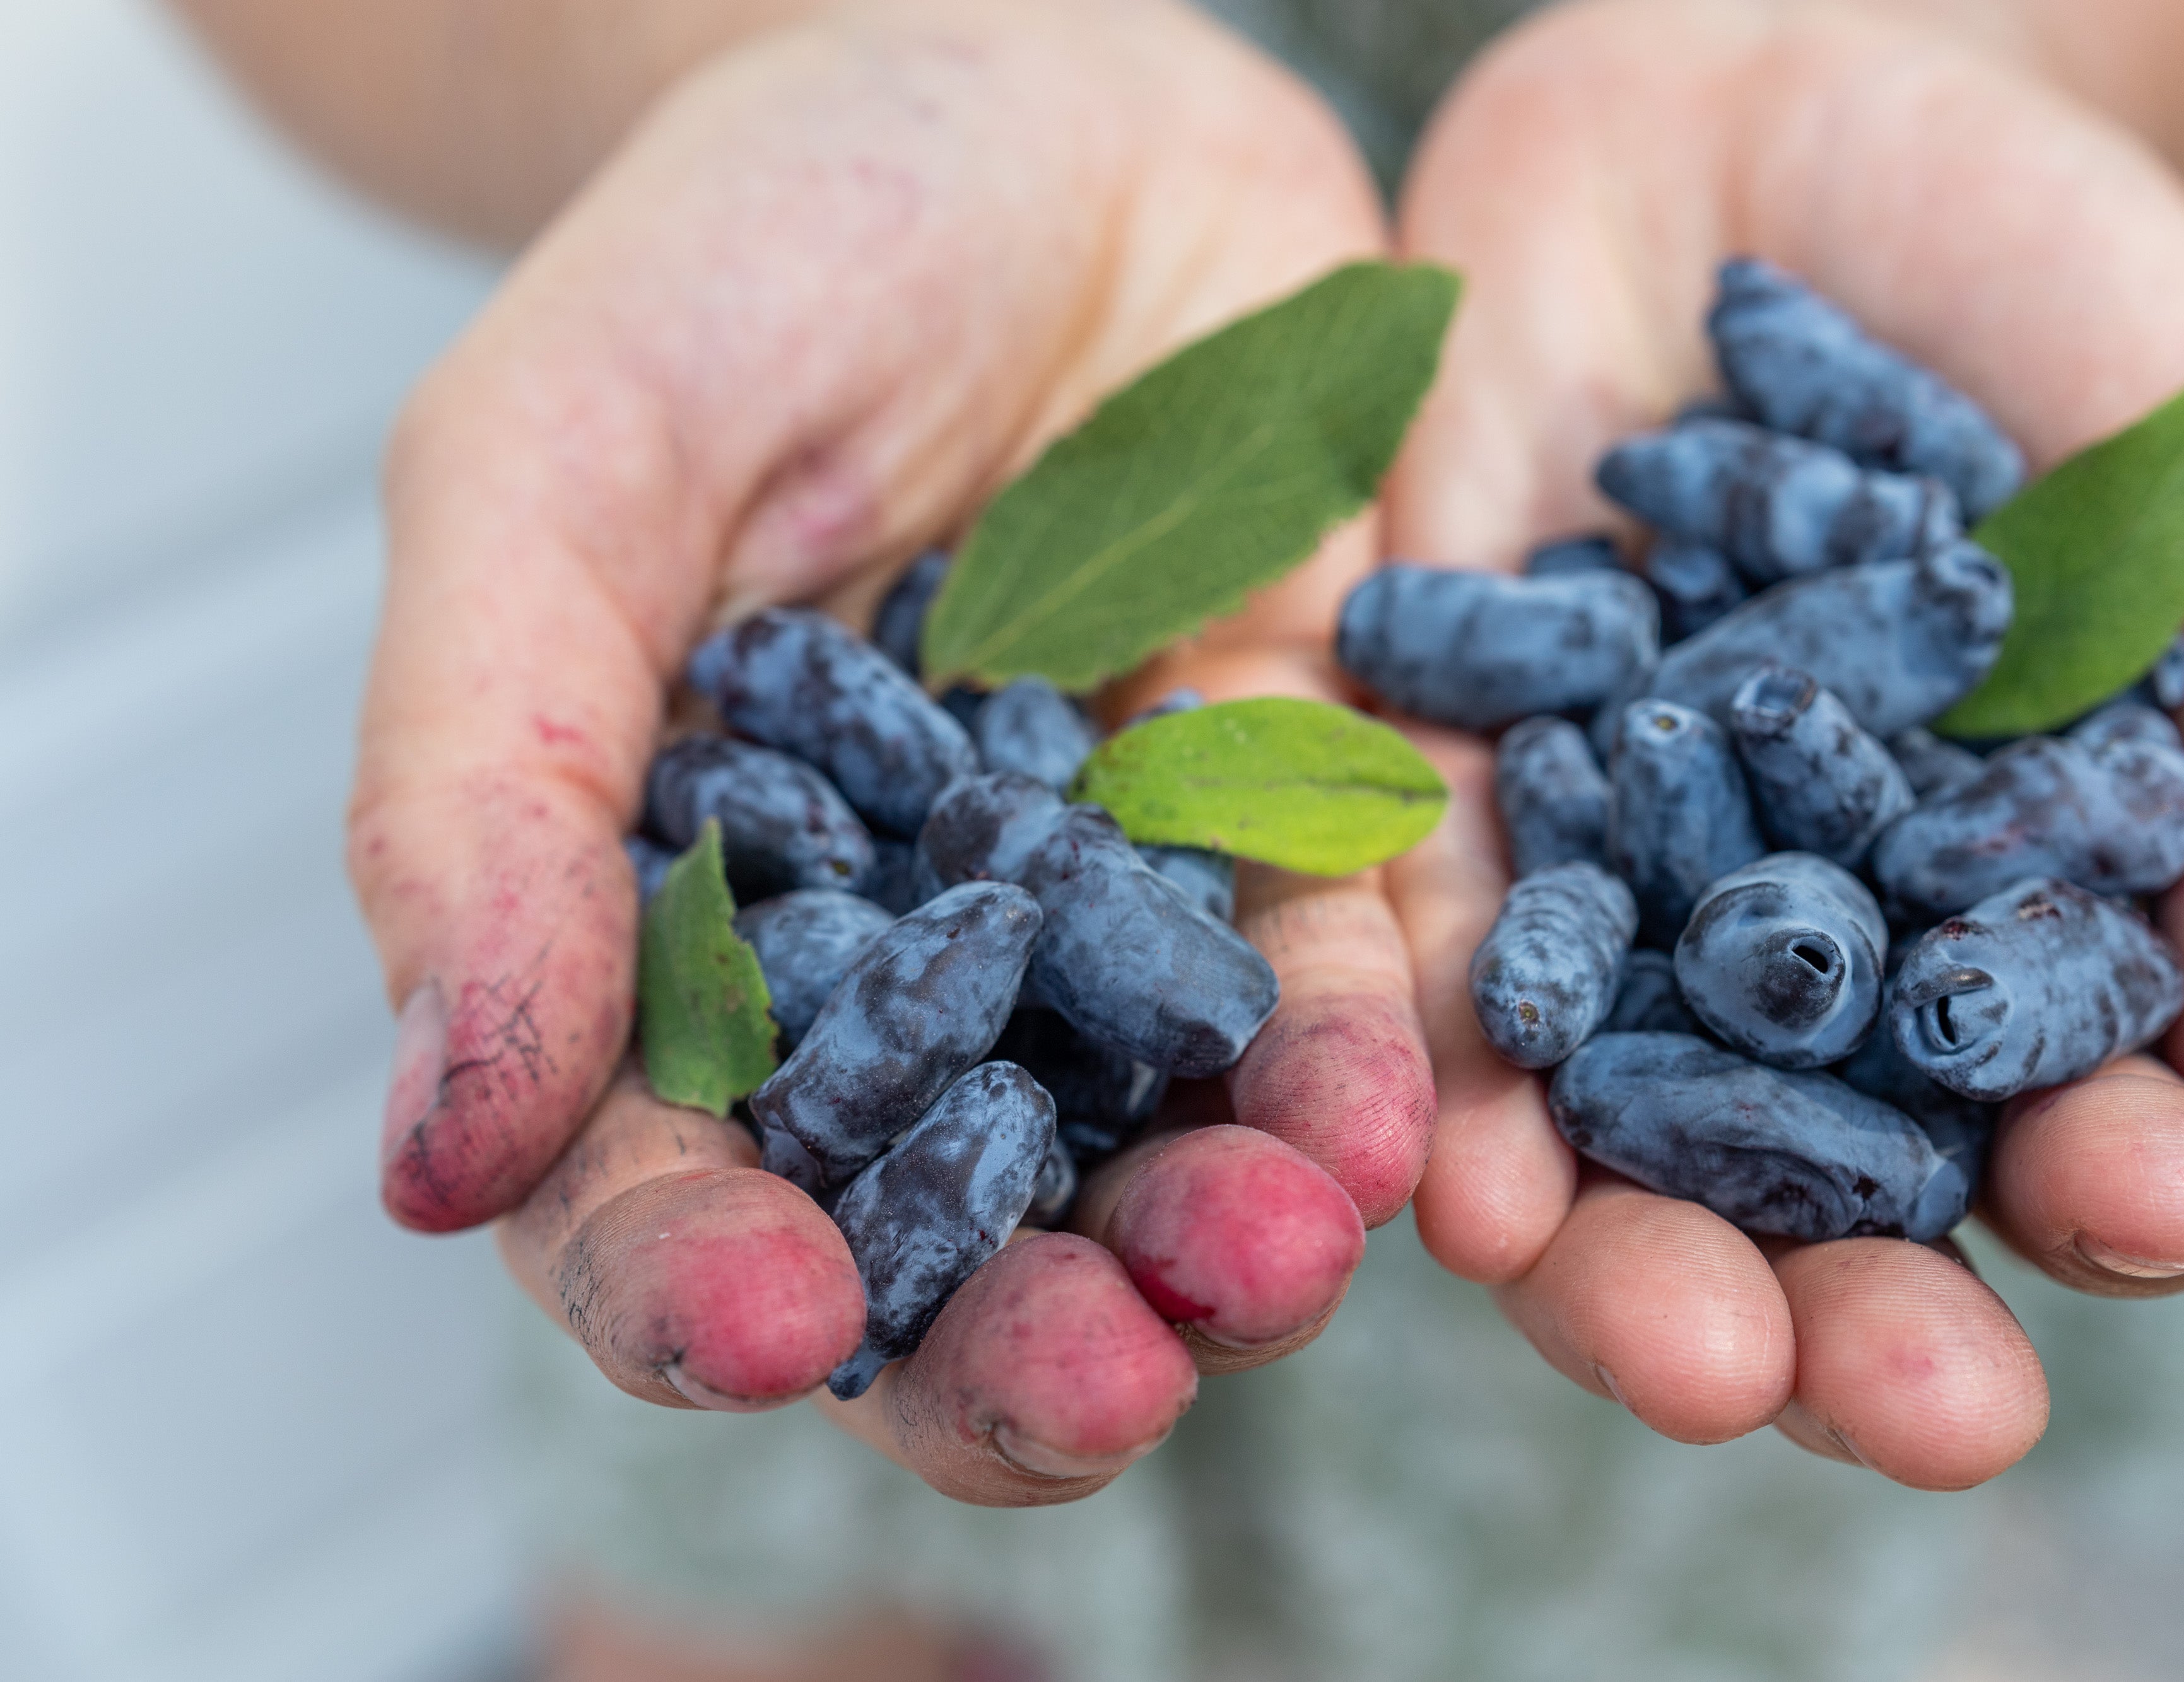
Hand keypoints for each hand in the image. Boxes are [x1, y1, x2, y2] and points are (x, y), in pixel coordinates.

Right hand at [356, 0, 1432, 1503]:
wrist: (1030, 91)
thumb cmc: (752, 244)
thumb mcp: (554, 461)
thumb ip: (478, 781)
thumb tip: (440, 1140)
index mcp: (675, 916)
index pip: (654, 1174)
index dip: (686, 1278)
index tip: (758, 1326)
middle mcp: (898, 959)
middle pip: (936, 1236)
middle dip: (1007, 1340)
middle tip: (1088, 1383)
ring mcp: (1107, 907)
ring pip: (1152, 1155)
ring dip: (1214, 1246)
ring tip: (1268, 1263)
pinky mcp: (1291, 819)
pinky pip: (1336, 988)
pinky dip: (1361, 1071)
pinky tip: (1392, 1129)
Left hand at [1379, 0, 2183, 1487]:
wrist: (1779, 109)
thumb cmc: (2060, 301)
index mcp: (2011, 916)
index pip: (2073, 1108)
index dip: (2127, 1177)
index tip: (2158, 1205)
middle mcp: (1793, 949)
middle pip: (1829, 1190)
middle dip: (1871, 1312)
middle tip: (1914, 1400)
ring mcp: (1596, 889)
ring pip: (1609, 1135)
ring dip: (1637, 1266)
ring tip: (1681, 1349)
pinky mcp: (1420, 797)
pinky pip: (1413, 970)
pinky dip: (1438, 1082)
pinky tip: (1466, 1179)